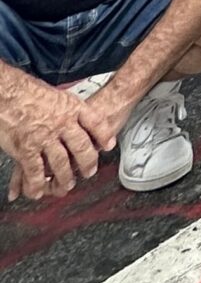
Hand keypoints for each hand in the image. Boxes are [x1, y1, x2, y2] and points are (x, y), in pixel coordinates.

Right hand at [0, 75, 114, 203]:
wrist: (7, 93)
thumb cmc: (28, 92)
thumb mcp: (56, 95)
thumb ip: (66, 108)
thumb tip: (74, 114)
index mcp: (71, 108)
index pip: (96, 122)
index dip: (104, 135)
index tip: (109, 145)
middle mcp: (62, 123)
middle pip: (82, 147)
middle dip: (87, 162)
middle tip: (89, 172)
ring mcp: (45, 138)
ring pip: (62, 163)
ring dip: (65, 177)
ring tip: (67, 184)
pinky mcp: (27, 149)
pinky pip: (36, 172)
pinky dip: (38, 184)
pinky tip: (38, 191)